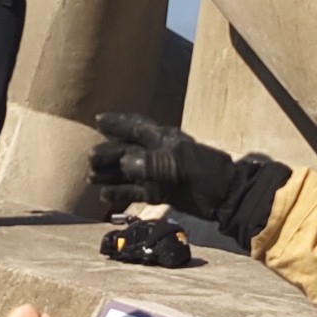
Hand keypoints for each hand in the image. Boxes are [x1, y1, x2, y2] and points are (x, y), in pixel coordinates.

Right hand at [88, 113, 237, 217]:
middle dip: (108, 153)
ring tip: (90, 177)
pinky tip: (105, 194)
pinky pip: (135, 190)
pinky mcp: (161, 192)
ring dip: (110, 174)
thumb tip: (124, 163)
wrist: (227, 197)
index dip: (118, 123)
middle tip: (89, 158)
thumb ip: (152, 163)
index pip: (136, 127)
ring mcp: (159, 174)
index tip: (98, 119)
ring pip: (127, 172)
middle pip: (127, 151)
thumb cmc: (208, 172)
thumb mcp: (181, 164)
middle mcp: (158, 154)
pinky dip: (120, 192)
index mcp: (164, 139)